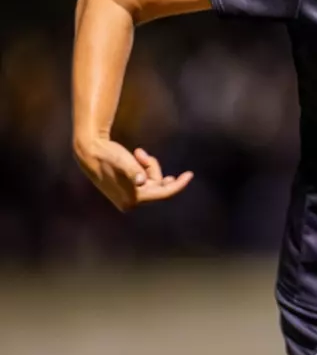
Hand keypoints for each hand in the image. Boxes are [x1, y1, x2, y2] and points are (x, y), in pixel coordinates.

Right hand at [74, 137, 193, 211]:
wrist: (89, 151)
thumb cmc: (107, 155)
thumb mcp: (122, 161)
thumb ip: (133, 170)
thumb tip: (140, 181)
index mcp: (132, 200)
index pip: (163, 194)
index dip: (179, 185)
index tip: (190, 174)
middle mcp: (131, 203)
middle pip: (158, 185)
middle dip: (153, 168)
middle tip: (140, 154)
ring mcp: (129, 197)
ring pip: (152, 181)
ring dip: (147, 166)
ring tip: (136, 153)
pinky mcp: (127, 191)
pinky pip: (146, 180)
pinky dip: (144, 168)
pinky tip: (137, 156)